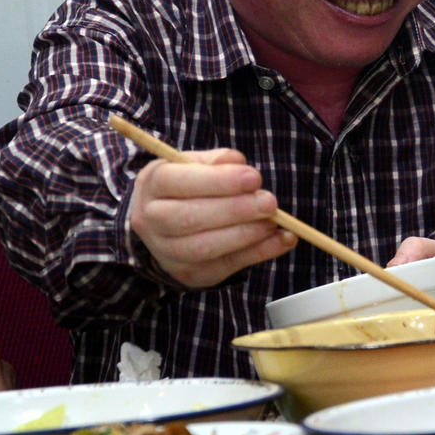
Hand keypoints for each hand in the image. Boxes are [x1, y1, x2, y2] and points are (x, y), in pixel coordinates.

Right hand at [127, 148, 295, 287]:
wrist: (163, 222)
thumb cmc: (187, 185)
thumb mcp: (196, 164)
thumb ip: (218, 161)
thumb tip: (240, 164)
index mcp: (153, 185)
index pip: (179, 182)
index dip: (218, 181)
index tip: (254, 178)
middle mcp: (152, 221)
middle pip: (188, 219)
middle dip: (235, 211)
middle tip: (270, 203)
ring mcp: (167, 252)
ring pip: (204, 248)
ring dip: (246, 235)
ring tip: (274, 221)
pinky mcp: (189, 273)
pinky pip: (226, 266)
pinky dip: (259, 253)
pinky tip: (282, 240)